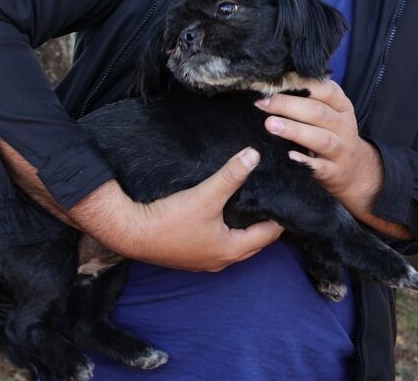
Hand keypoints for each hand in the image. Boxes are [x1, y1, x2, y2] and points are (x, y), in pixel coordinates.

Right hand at [73, 148, 284, 271]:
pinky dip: (222, 234)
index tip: (287, 202)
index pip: (268, 235)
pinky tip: (216, 219)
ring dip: (241, 231)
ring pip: (232, 246)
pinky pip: (214, 246)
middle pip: (252, 244)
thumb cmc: (169, 219)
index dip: (280, 218)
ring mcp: (201, 261)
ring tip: (248, 209)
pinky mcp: (186, 256)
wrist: (130, 233)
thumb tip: (254, 155)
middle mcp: (219, 261)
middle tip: (272, 204)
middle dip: (263, 226)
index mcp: (230, 250)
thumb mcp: (205, 195)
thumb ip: (230, 176)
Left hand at [254, 79, 411, 238]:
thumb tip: (274, 86)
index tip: (274, 84)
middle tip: (263, 103)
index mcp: (342, 107)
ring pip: (320, 138)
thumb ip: (309, 100)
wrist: (356, 171)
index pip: (326, 90)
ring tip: (270, 125)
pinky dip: (305, 161)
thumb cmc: (332, 135)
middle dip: (288, 106)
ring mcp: (340, 150)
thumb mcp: (329, 114)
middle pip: (317, 112)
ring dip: (294, 130)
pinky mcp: (333, 171)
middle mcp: (343, 127)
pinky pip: (319, 167)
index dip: (301, 85)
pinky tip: (288, 156)